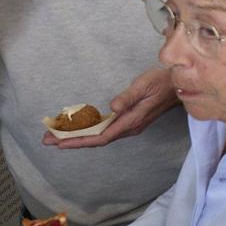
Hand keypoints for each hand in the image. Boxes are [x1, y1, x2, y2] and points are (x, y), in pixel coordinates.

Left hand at [45, 66, 177, 148]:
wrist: (178, 85)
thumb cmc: (161, 82)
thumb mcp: (144, 85)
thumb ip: (128, 97)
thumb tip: (112, 108)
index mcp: (131, 121)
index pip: (102, 137)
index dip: (80, 141)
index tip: (60, 143)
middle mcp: (129, 127)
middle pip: (97, 139)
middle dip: (72, 141)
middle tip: (47, 140)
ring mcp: (129, 125)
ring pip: (99, 135)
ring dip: (78, 137)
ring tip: (56, 135)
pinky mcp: (128, 120)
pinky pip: (105, 129)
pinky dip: (89, 130)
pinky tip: (78, 129)